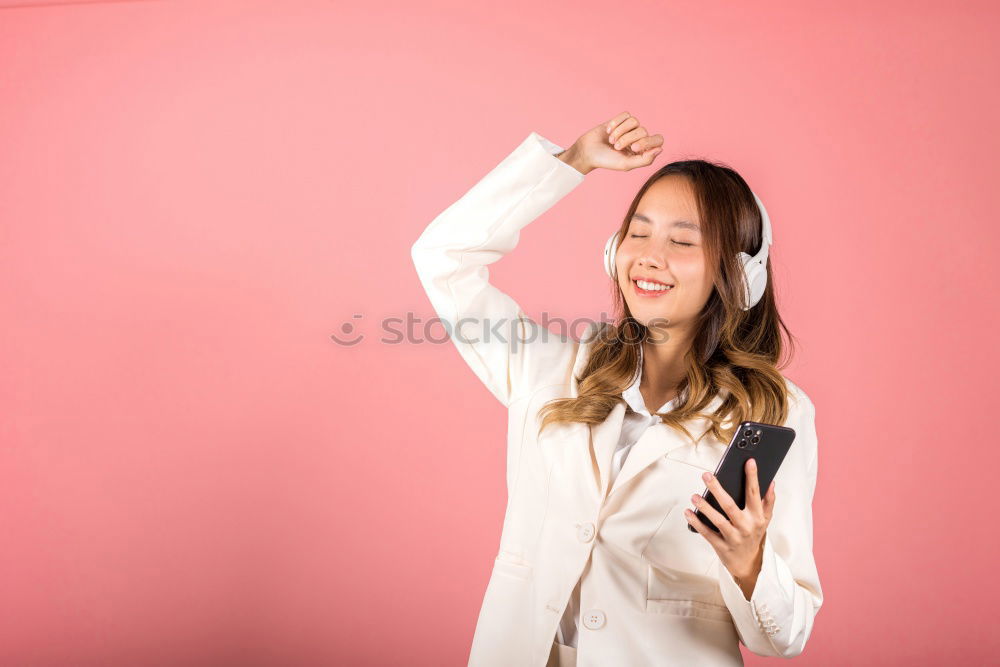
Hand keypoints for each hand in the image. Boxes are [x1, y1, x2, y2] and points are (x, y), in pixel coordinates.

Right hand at [561, 111, 663, 173]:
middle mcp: (638, 138)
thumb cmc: (606, 161)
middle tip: (616, 147)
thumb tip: (660, 149)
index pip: (658, 140)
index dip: (647, 141)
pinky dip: (616, 123)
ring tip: (611, 140)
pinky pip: (626, 115)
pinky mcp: (620, 120)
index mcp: (643, 151)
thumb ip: (645, 160)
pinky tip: (608, 131)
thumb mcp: (626, 164)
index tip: (634, 147)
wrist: (587, 152)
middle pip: (643, 130)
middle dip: (628, 138)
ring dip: (620, 131)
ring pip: (635, 121)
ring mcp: (629, 129)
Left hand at [684, 459, 775, 583]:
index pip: (754, 494)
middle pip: (730, 505)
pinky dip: (696, 523)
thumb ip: (768, 501)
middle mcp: (746, 526)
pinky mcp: (721, 546)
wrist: (749, 563)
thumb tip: (771, 482)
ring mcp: (733, 537)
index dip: (752, 477)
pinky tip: (688, 513)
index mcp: (757, 517)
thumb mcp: (765, 519)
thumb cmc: (755, 535)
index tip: (749, 461)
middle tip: (707, 475)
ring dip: (705, 507)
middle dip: (718, 489)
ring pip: (718, 520)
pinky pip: (707, 533)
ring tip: (694, 496)